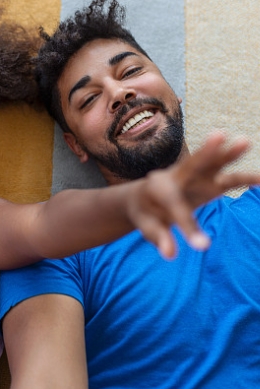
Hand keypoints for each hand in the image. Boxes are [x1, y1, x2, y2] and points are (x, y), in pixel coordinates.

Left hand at [129, 132, 259, 257]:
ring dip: (228, 154)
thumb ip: (158, 237)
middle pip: (192, 163)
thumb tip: (170, 254)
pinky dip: (245, 180)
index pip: (175, 206)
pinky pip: (228, 181)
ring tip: (244, 141)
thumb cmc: (144, 213)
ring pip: (212, 164)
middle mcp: (176, 176)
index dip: (188, 226)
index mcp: (157, 186)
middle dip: (206, 152)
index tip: (202, 247)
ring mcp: (194, 177)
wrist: (144, 198)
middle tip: (218, 135)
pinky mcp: (208, 183)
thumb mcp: (146, 226)